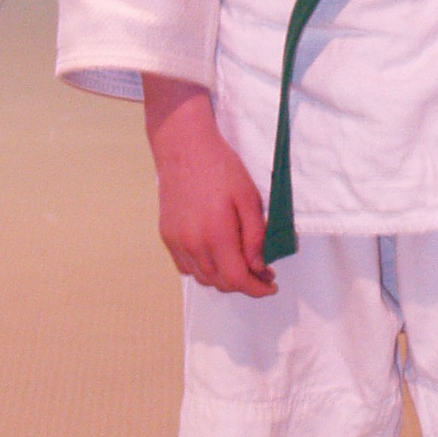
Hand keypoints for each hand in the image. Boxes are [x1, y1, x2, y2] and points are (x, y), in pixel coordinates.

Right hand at [143, 77, 274, 293]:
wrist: (184, 148)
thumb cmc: (220, 168)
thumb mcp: (249, 198)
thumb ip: (255, 237)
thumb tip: (258, 266)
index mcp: (216, 234)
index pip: (237, 279)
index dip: (256, 288)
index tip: (270, 286)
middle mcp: (192, 243)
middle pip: (220, 283)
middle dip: (244, 283)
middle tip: (262, 272)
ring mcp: (176, 241)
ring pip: (203, 278)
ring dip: (224, 278)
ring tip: (241, 264)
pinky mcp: (167, 236)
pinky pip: (186, 267)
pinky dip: (204, 269)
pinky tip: (217, 255)